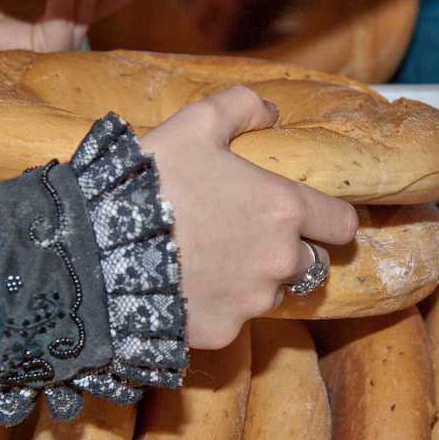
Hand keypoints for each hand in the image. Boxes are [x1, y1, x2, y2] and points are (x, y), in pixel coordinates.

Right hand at [140, 88, 359, 349]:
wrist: (97, 249)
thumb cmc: (149, 181)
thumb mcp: (194, 124)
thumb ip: (241, 107)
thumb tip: (270, 111)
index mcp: (283, 209)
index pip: (342, 224)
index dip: (331, 218)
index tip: (314, 216)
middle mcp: (279, 261)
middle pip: (311, 262)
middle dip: (289, 251)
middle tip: (247, 235)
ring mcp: (252, 302)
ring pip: (271, 293)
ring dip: (254, 280)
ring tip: (210, 260)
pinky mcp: (223, 332)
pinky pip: (233, 319)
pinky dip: (217, 306)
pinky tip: (186, 286)